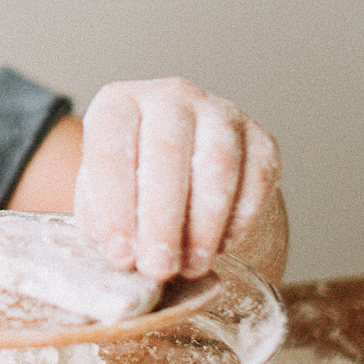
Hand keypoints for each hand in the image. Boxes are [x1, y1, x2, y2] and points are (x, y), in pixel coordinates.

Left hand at [72, 78, 279, 279]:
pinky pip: (257, 178)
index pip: (110, 146)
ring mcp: (219, 112)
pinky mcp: (261, 139)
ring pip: (217, 163)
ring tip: (190, 266)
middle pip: (167, 150)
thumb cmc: (132, 192)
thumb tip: (123, 258)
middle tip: (158, 267)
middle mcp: (168, 96)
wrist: (186, 180)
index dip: (114, 204)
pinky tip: (221, 247)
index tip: (120, 254)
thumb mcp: (103, 201)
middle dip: (161, 218)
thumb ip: (106, 224)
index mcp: (117, 104)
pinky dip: (240, 218)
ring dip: (204, 224)